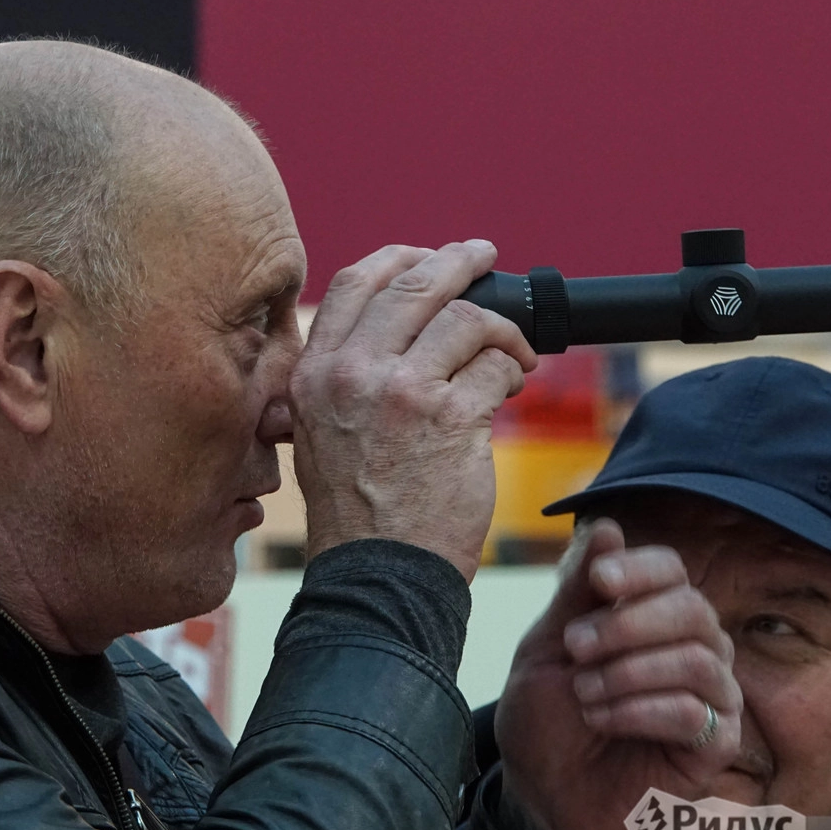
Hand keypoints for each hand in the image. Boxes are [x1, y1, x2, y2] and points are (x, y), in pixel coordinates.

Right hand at [289, 241, 537, 581]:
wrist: (376, 575)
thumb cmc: (354, 512)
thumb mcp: (318, 433)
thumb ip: (343, 377)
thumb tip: (390, 328)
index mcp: (315, 373)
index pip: (354, 284)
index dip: (397, 257)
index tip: (426, 254)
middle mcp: (353, 374)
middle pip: (416, 284)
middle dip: (461, 262)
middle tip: (486, 257)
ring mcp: (403, 393)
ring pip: (467, 321)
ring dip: (502, 329)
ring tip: (515, 349)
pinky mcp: (453, 418)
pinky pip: (497, 366)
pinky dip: (515, 368)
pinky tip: (516, 384)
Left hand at [494, 519, 742, 829]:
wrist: (540, 796)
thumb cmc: (546, 719)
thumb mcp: (548, 647)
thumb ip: (577, 592)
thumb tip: (607, 527)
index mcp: (649, 616)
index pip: (671, 570)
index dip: (639, 569)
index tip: (599, 582)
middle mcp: (690, 649)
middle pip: (692, 609)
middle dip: (627, 624)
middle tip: (576, 649)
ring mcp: (710, 697)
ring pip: (699, 658)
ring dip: (628, 672)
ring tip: (584, 694)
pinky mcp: (715, 746)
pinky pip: (698, 711)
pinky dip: (640, 710)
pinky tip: (603, 720)